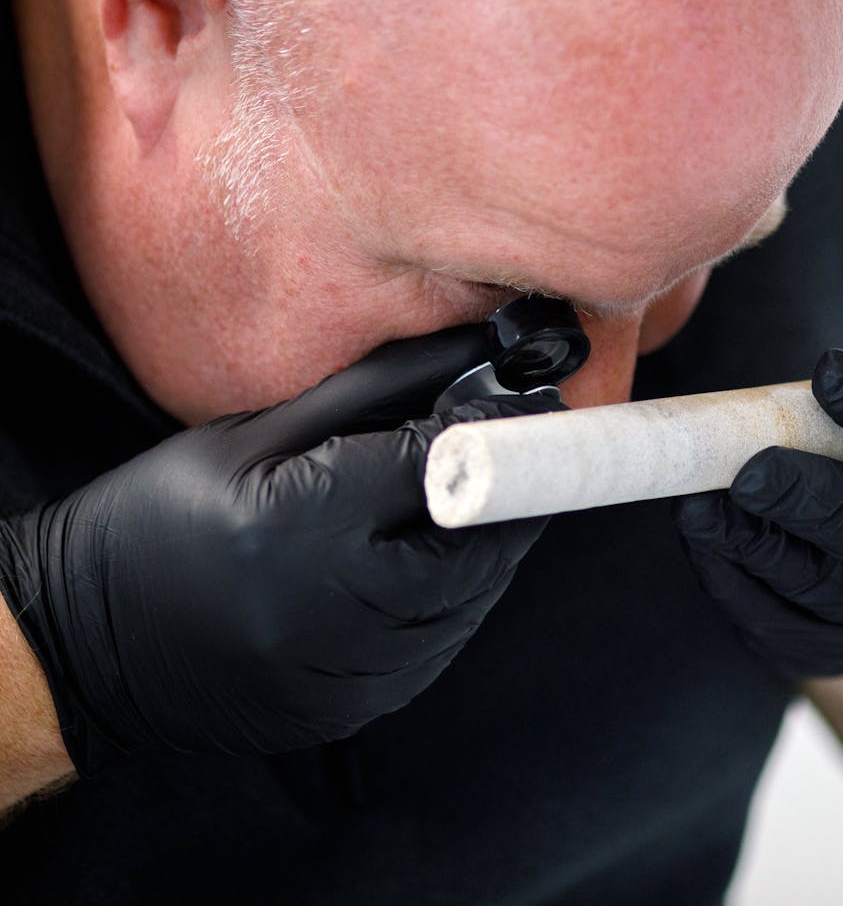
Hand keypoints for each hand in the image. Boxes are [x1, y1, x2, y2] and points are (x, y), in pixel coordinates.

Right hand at [0, 326, 563, 772]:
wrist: (85, 643)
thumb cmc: (163, 519)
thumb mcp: (254, 434)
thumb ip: (372, 392)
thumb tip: (470, 352)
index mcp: (302, 524)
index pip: (446, 470)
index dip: (504, 432)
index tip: (538, 404)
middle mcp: (335, 610)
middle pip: (477, 546)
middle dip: (510, 496)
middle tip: (518, 454)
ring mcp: (348, 674)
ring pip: (471, 601)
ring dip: (486, 550)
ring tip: (468, 505)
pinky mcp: (354, 711)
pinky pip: (438, 647)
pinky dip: (450, 601)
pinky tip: (423, 567)